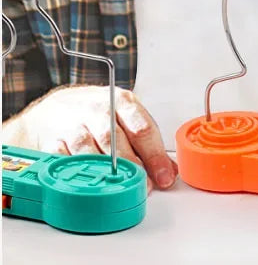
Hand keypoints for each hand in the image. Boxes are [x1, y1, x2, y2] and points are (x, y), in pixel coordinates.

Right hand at [4, 85, 176, 191]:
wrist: (58, 108)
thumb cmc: (99, 113)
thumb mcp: (128, 116)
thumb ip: (148, 141)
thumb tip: (168, 170)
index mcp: (122, 102)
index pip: (142, 128)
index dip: (155, 155)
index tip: (164, 176)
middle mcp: (98, 111)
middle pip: (116, 141)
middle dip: (131, 166)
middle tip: (143, 186)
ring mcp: (73, 127)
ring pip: (90, 152)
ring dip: (105, 175)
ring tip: (119, 190)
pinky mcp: (52, 143)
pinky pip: (64, 162)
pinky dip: (76, 175)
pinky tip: (88, 185)